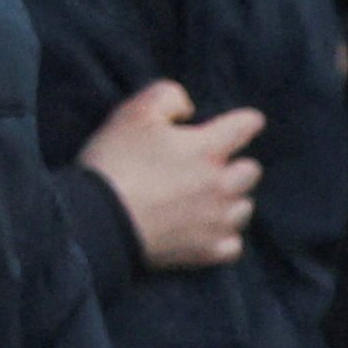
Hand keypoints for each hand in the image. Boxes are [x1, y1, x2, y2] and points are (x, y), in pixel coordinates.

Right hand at [77, 80, 264, 267]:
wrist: (96, 222)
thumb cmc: (115, 163)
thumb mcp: (133, 112)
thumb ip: (168, 96)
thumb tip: (188, 109)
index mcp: (209, 148)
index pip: (247, 125)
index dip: (243, 122)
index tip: (238, 124)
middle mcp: (222, 185)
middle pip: (251, 170)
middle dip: (234, 166)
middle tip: (205, 168)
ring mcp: (217, 221)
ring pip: (243, 207)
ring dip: (229, 201)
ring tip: (204, 201)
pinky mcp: (205, 251)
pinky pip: (231, 245)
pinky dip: (221, 237)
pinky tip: (204, 231)